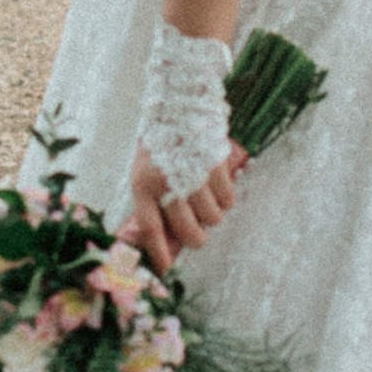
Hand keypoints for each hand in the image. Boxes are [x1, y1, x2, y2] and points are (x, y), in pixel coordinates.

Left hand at [119, 141, 247, 276]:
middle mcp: (168, 183)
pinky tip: (216, 184)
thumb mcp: (144, 170)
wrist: (180, 103)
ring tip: (205, 196)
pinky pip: (228, 200)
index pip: (151, 229)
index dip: (159, 252)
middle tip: (198, 230)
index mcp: (144, 184)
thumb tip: (167, 239)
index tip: (165, 268)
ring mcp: (194, 175)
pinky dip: (226, 198)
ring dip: (212, 214)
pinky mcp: (216, 166)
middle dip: (197, 238)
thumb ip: (153, 202)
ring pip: (213, 218)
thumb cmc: (161, 142)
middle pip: (190, 232)